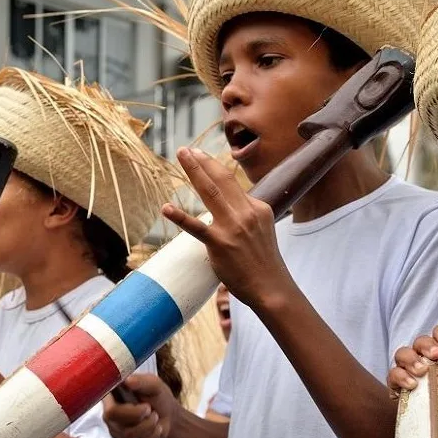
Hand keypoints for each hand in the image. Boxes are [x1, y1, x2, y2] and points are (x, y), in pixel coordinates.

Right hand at [102, 374, 179, 437]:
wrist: (167, 414)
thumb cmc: (157, 396)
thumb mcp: (153, 384)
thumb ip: (141, 381)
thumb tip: (127, 381)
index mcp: (112, 395)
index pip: (108, 407)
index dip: (125, 409)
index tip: (144, 404)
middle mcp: (109, 412)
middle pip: (115, 420)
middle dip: (139, 415)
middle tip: (150, 409)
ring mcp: (116, 428)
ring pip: (128, 434)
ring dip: (148, 426)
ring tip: (155, 417)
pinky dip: (152, 436)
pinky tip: (156, 428)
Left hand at [161, 147, 296, 307]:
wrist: (271, 288)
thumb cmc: (263, 262)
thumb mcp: (262, 230)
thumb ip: (247, 216)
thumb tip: (233, 206)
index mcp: (258, 208)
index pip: (234, 186)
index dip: (215, 171)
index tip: (201, 158)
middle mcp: (246, 212)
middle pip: (222, 179)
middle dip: (203, 161)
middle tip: (186, 149)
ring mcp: (233, 227)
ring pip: (210, 192)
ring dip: (194, 171)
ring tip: (181, 155)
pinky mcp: (220, 243)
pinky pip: (196, 227)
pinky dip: (180, 216)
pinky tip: (166, 207)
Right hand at [387, 324, 437, 393]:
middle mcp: (424, 357)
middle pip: (420, 341)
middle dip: (427, 345)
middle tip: (436, 355)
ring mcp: (409, 370)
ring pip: (402, 354)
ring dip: (410, 359)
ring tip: (421, 371)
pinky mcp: (397, 385)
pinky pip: (392, 375)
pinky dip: (399, 377)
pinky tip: (412, 385)